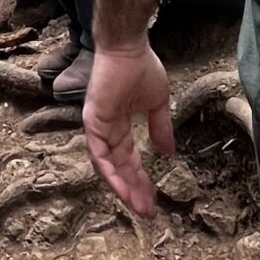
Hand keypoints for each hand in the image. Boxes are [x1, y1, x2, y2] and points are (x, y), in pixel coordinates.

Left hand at [83, 41, 172, 217]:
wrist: (129, 47)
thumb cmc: (141, 67)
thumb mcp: (156, 103)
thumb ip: (160, 128)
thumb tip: (168, 152)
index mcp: (119, 126)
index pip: (129, 160)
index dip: (141, 180)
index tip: (153, 200)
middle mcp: (105, 130)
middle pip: (119, 168)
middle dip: (134, 190)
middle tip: (147, 212)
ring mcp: (97, 126)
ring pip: (107, 166)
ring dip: (122, 187)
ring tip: (138, 206)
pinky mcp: (92, 121)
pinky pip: (98, 152)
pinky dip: (109, 171)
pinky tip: (121, 187)